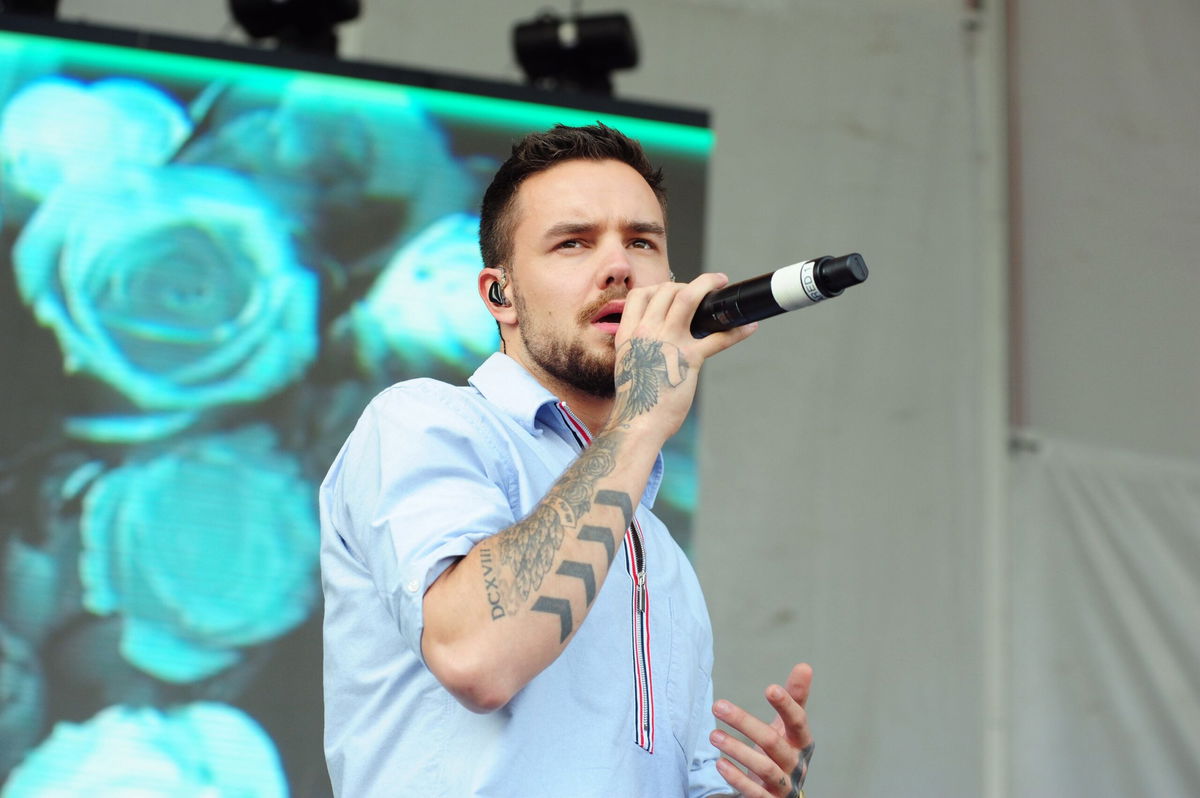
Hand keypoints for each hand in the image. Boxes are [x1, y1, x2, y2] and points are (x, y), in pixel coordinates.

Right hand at [605, 273, 755, 438]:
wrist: (637, 423)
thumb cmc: (636, 399)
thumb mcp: (628, 363)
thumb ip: (640, 346)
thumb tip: (658, 340)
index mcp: (629, 334)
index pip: (639, 295)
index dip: (658, 288)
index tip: (671, 290)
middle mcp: (646, 332)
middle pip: (667, 291)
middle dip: (687, 284)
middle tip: (703, 288)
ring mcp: (668, 343)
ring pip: (688, 298)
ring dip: (707, 284)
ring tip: (720, 282)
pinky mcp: (689, 359)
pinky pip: (717, 337)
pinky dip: (737, 330)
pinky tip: (749, 327)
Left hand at [710, 663, 814, 797]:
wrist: (781, 794)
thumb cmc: (782, 752)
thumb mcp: (788, 727)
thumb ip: (794, 699)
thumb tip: (805, 666)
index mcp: (802, 742)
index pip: (798, 721)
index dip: (786, 705)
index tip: (770, 688)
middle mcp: (796, 764)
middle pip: (773, 742)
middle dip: (745, 722)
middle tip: (717, 705)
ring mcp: (784, 785)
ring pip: (764, 768)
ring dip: (737, 750)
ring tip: (713, 735)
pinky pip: (755, 793)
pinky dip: (737, 778)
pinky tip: (720, 763)